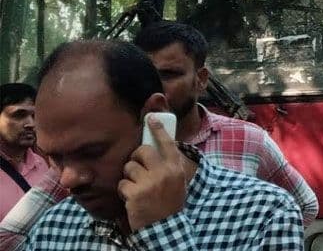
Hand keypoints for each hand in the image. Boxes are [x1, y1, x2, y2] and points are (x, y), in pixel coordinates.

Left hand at [118, 117, 188, 231]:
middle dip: (136, 158)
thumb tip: (156, 146)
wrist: (165, 227)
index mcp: (175, 168)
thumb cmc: (169, 202)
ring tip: (137, 187)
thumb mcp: (176, 181)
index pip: (167, 143)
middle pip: (143, 151)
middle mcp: (164, 173)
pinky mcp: (135, 194)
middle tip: (138, 168)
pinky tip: (133, 199)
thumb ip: (168, 164)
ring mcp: (149, 183)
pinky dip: (125, 191)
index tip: (151, 118)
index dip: (158, 129)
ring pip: (129, 167)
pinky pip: (122, 183)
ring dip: (129, 177)